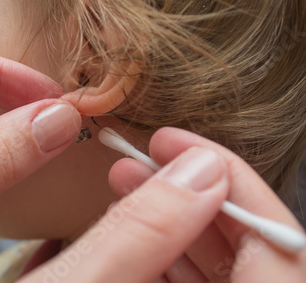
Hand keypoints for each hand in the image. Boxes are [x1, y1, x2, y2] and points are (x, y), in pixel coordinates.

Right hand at [21, 128, 305, 281]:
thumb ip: (148, 234)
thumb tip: (199, 169)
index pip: (283, 251)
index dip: (234, 182)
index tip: (177, 144)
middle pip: (255, 254)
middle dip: (195, 194)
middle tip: (143, 159)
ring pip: (224, 268)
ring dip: (177, 217)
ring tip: (127, 182)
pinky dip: (168, 251)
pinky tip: (133, 227)